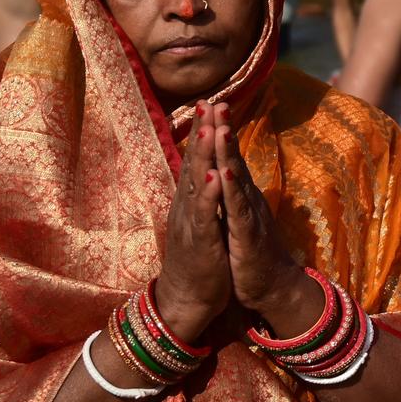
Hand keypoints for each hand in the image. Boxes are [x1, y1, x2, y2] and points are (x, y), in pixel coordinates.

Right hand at [155, 103, 231, 344]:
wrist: (187, 299)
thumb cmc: (199, 259)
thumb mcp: (202, 221)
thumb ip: (203, 197)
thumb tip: (206, 172)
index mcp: (192, 200)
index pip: (198, 159)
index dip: (205, 132)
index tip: (212, 103)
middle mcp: (188, 206)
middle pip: (195, 162)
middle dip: (204, 132)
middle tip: (210, 101)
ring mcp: (192, 222)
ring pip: (197, 183)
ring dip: (204, 155)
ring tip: (211, 128)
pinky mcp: (200, 241)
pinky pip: (205, 215)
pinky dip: (208, 195)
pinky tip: (213, 176)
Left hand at [209, 104, 302, 319]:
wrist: (274, 287)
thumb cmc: (252, 254)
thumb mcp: (238, 219)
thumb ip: (233, 196)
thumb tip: (228, 173)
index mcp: (240, 195)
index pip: (227, 157)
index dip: (217, 132)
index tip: (208, 105)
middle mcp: (247, 199)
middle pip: (233, 158)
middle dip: (223, 130)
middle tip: (216, 101)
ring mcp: (248, 215)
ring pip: (236, 178)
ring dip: (228, 152)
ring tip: (219, 126)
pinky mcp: (247, 234)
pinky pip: (237, 209)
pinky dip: (230, 189)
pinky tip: (224, 172)